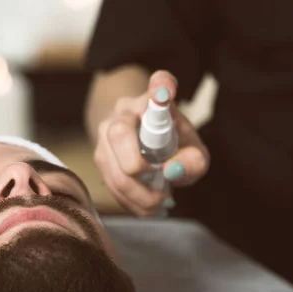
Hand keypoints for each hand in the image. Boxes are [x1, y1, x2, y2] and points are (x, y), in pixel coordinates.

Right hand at [93, 70, 209, 216]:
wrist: (143, 142)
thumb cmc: (173, 145)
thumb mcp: (192, 150)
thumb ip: (193, 160)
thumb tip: (172, 171)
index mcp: (153, 102)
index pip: (158, 85)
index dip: (161, 87)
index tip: (165, 91)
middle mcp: (124, 111)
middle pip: (119, 133)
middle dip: (138, 168)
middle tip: (163, 190)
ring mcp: (105, 134)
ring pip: (112, 167)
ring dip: (139, 196)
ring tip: (161, 203)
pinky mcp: (99, 157)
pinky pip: (110, 185)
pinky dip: (132, 202)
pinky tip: (148, 205)